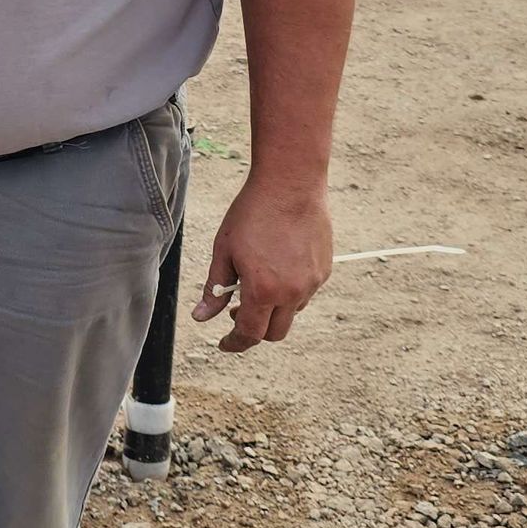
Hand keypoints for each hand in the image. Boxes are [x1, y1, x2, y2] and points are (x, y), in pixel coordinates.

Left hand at [190, 176, 333, 352]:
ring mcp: (312, 283)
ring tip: (257, 280)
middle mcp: (292, 292)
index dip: (235, 343)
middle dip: (254, 330)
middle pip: (274, 332)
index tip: (224, 343)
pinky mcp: (324, 270)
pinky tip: (277, 266)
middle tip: (237, 311)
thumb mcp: (224, 250)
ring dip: (273, 309)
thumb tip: (201, 317)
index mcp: (263, 290)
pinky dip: (289, 291)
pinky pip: (305, 293)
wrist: (291, 184)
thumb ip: (214, 288)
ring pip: (291, 312)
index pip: (250, 334)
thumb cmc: (252, 213)